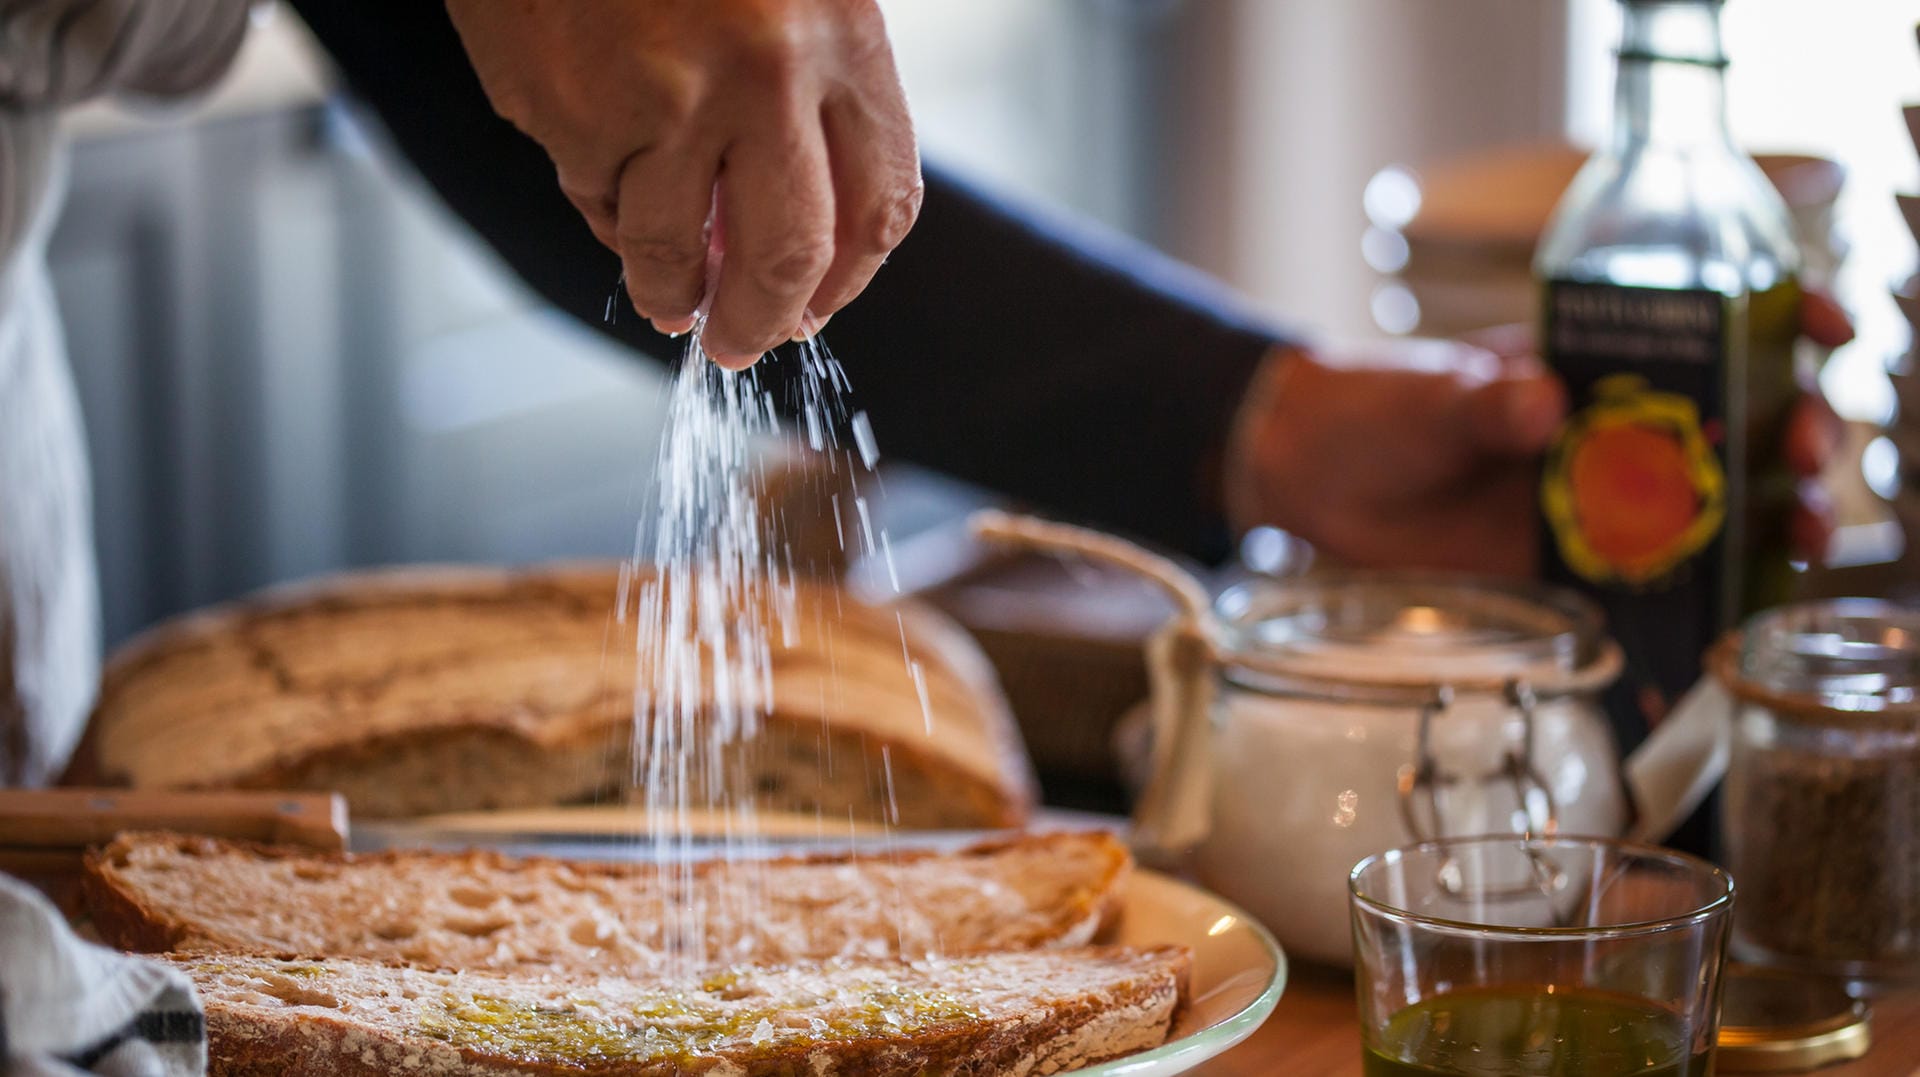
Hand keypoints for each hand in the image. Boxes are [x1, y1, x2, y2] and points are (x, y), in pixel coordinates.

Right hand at [445, 0, 923, 367]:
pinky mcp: (567, 109)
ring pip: (669, 249)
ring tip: (668, 303)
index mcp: (841, 32)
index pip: (880, 202)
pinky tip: (605, 175)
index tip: (819, 306)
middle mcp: (762, 73)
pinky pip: (591, 197)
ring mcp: (659, 97)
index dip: (851, 277)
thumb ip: (813, 88)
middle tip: (742, 345)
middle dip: (763, 322)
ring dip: (669, 293)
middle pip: (787, 257)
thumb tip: (802, 243)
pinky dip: (601, 207)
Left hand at [1225, 291, 1853, 575]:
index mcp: (1587, 361)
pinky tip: (1732, 613)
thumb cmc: (1374, 408)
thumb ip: (1485, 402)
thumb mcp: (1432, 395)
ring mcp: (1595, 496)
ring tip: (1802, 535)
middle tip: (1802, 450)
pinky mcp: (1569, 563)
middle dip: (1791, 430)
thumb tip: (1541, 402)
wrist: (1307, 476)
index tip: (1825, 325)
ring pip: (1710, 504)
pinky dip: (1696, 596)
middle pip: (1731, 421)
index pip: (1705, 327)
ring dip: (1771, 518)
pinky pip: (1649, 580)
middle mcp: (1609, 427)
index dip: (1779, 318)